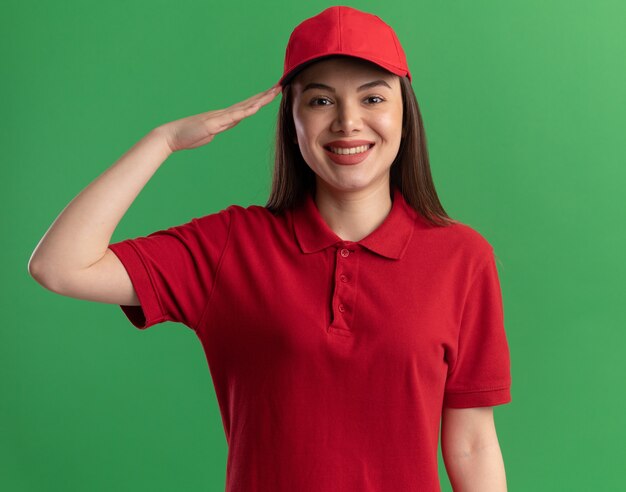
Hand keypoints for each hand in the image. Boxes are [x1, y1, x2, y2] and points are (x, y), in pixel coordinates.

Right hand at [156, 84, 281, 152]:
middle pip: (249, 103)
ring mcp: (220, 117)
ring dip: (260, 100)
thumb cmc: (188, 136)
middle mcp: (224, 114)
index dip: (259, 100)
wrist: (171, 136)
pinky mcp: (215, 123)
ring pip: (245, 107)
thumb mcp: (208, 134)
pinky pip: (233, 116)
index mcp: (224, 117)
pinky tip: (256, 106)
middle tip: (280, 86)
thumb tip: (220, 128)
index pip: (246, 107)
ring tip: (274, 92)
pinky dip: (246, 111)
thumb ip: (216, 129)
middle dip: (265, 96)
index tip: (272, 94)